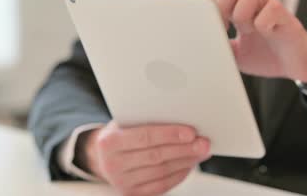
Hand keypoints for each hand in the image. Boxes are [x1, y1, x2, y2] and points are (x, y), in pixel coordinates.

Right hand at [77, 122, 209, 195]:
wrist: (102, 157)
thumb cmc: (120, 134)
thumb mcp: (126, 122)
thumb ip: (147, 119)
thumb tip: (182, 117)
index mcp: (109, 142)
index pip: (145, 137)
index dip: (170, 135)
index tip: (191, 132)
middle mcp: (113, 164)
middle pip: (156, 156)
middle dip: (184, 149)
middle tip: (204, 142)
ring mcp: (122, 182)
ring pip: (162, 172)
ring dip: (186, 161)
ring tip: (201, 151)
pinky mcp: (133, 193)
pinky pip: (161, 185)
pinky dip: (179, 174)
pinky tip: (189, 164)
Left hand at [202, 0, 306, 82]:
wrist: (296, 67)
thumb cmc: (267, 56)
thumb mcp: (236, 55)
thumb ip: (220, 45)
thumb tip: (200, 43)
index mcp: (239, 12)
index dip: (208, 4)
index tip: (205, 22)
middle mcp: (254, 6)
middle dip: (223, 6)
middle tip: (226, 26)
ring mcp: (270, 10)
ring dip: (243, 13)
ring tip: (247, 31)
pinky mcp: (287, 17)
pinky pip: (273, 8)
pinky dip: (264, 23)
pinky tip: (266, 34)